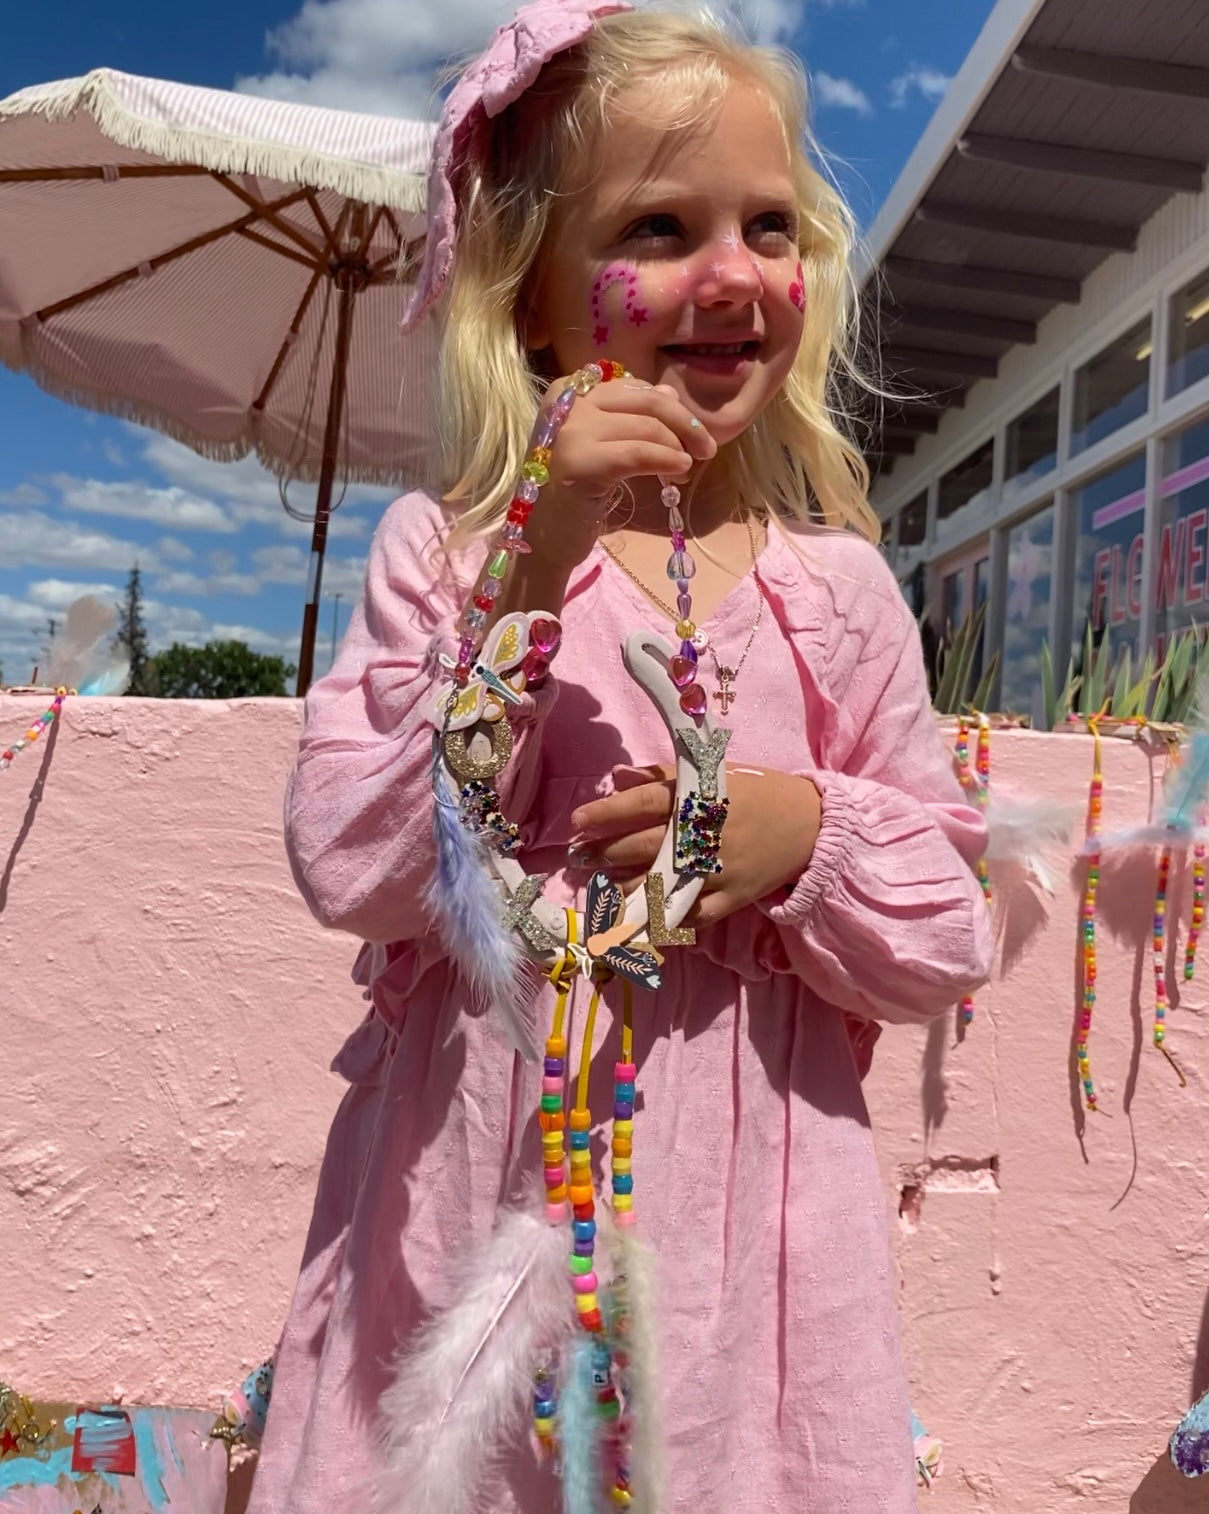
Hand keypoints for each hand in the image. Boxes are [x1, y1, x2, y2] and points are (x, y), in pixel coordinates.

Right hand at [525, 380, 716, 570]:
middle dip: (684, 423)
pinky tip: (679, 471)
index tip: (692, 431)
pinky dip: (666, 460)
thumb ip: (631, 415)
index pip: (635, 388)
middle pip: (644, 400)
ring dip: (677, 447)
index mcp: (569, 390)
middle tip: (706, 448)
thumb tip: (670, 395)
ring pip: (646, 427)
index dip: (670, 408)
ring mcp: (570, 431)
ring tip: (685, 468)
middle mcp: (567, 403)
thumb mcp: (603, 443)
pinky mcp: (580, 462)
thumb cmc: (575, 490)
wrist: (544, 537)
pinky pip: (639, 453)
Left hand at [569, 763, 820, 925]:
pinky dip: (664, 922)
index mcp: (698, 797)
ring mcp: (717, 870)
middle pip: (642, 846)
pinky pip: (691, 917)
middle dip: (603, 853)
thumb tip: (619, 776)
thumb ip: (665, 776)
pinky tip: (639, 921)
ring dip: (623, 889)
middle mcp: (704, 834)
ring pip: (659, 885)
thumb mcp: (715, 774)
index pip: (641, 804)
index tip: (578, 822)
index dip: (605, 813)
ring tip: (600, 887)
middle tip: (578, 857)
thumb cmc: (757, 793)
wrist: (810, 825)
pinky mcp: (731, 898)